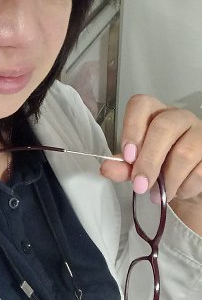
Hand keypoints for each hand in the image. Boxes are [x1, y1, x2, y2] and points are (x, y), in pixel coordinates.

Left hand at [100, 94, 201, 233]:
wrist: (186, 183)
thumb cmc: (159, 167)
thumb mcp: (137, 166)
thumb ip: (122, 166)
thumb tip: (106, 168)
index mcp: (154, 112)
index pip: (141, 104)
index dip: (132, 128)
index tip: (127, 156)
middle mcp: (178, 116)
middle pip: (164, 127)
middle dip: (149, 160)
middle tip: (139, 185)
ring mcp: (200, 132)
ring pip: (184, 152)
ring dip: (168, 180)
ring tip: (157, 195)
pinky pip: (200, 171)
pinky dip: (185, 187)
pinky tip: (178, 192)